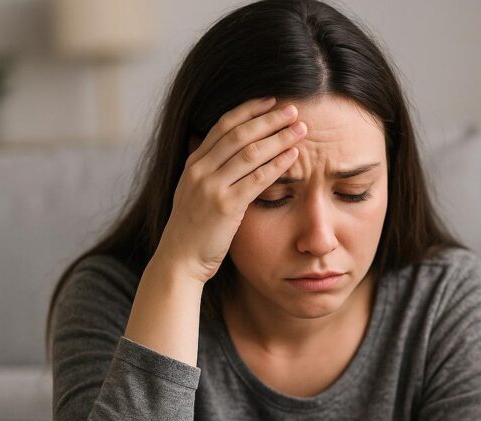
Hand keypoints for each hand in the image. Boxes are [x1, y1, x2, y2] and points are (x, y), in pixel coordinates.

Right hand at [157, 95, 307, 283]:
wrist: (180, 259)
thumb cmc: (192, 229)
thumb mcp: (192, 191)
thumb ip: (203, 168)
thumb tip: (204, 141)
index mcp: (194, 163)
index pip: (223, 125)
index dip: (248, 110)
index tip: (270, 101)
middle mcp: (200, 170)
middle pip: (239, 133)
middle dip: (269, 119)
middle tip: (293, 110)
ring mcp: (211, 187)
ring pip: (250, 152)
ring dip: (278, 137)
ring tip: (300, 129)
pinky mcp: (225, 206)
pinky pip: (256, 179)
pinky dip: (277, 165)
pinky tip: (294, 157)